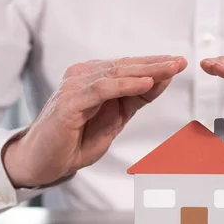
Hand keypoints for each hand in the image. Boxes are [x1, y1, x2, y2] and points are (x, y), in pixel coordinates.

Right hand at [3, 55, 186, 187]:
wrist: (43, 162)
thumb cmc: (75, 141)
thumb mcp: (113, 120)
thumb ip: (132, 101)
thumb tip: (157, 81)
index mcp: (94, 79)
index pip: (129, 68)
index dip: (155, 65)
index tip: (179, 63)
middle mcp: (83, 77)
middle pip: (125, 66)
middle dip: (156, 64)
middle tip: (180, 61)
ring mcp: (75, 87)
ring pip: (116, 73)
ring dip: (146, 70)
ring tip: (170, 69)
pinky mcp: (69, 102)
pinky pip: (102, 89)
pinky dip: (125, 85)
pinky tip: (146, 83)